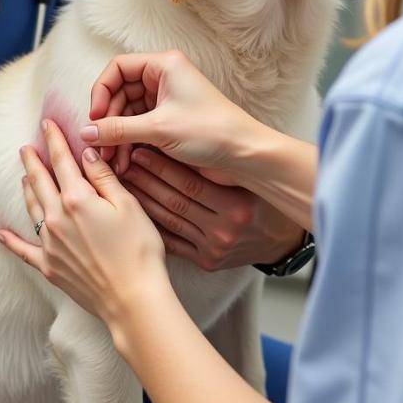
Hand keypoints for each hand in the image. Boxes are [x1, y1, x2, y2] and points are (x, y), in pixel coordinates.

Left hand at [0, 120, 168, 328]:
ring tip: (23, 177)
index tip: (46, 124)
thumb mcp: (128, 205)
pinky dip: (10, 241)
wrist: (132, 299)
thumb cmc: (138, 250)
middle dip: (33, 162)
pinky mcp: (49, 266)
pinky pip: (23, 250)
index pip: (62, 161)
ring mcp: (50, 244)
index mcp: (78, 199)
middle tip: (26, 147)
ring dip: (26, 189)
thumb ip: (103, 177)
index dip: (54, 140)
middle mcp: (57, 218)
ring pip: (32, 209)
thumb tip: (86, 154)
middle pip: (40, 182)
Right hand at [80, 51, 259, 184]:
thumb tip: (86, 133)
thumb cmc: (210, 132)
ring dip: (118, 136)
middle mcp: (164, 78)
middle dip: (108, 121)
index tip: (96, 119)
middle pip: (120, 92)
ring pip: (128, 113)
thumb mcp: (158, 130)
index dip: (101, 92)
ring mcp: (168, 100)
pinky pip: (140, 127)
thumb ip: (118, 129)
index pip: (117, 69)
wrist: (246, 155)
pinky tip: (125, 163)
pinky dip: (130, 143)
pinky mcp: (171, 121)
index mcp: (164, 65)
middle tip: (100, 148)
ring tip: (113, 162)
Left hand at [121, 148, 306, 270]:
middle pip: (175, 201)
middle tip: (122, 163)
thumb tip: (169, 140)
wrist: (280, 238)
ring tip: (122, 183)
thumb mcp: (242, 178)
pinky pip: (173, 241)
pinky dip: (153, 225)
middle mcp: (225, 230)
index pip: (189, 182)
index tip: (138, 150)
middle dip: (145, 181)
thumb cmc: (259, 197)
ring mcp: (215, 248)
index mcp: (236, 205)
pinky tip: (133, 210)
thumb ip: (212, 166)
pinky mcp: (207, 262)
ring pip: (170, 220)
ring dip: (143, 200)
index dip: (161, 165)